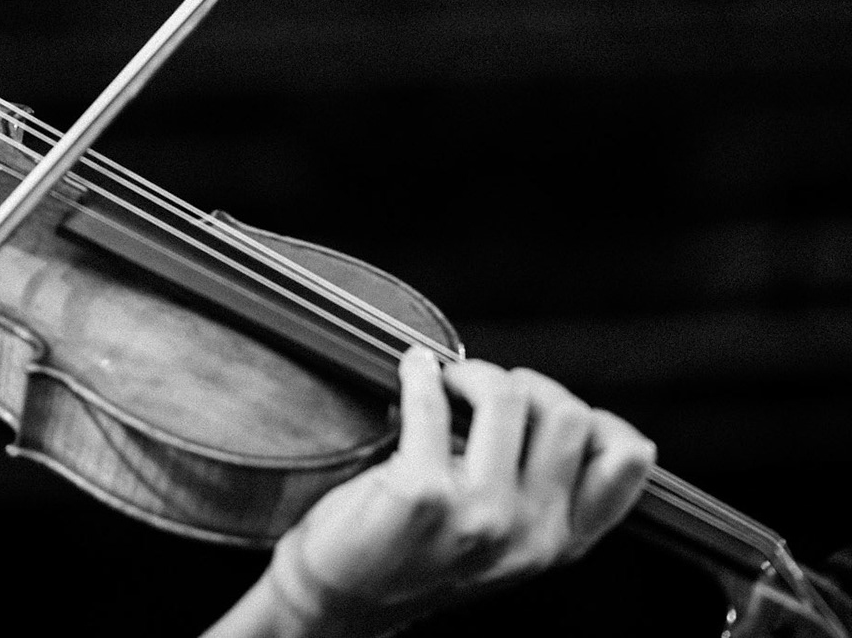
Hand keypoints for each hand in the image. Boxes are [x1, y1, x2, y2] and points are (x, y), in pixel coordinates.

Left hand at [209, 346, 654, 636]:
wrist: (344, 599)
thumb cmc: (418, 555)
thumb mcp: (505, 539)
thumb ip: (541, 491)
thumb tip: (558, 403)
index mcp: (561, 542)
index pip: (625, 462)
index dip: (597, 418)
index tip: (552, 405)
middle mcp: (531, 533)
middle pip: (566, 414)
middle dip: (525, 383)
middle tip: (484, 388)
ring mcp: (481, 515)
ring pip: (508, 397)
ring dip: (473, 373)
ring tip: (448, 381)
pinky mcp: (423, 494)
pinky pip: (431, 402)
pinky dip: (418, 373)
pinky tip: (412, 370)